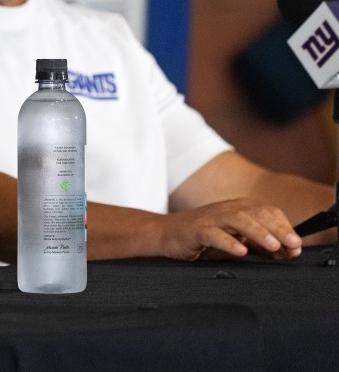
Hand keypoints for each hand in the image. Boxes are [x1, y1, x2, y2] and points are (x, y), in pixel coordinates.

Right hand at [161, 198, 303, 261]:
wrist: (165, 233)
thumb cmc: (201, 236)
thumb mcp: (234, 238)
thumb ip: (258, 244)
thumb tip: (286, 251)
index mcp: (238, 208)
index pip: (268, 211)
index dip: (285, 227)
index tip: (296, 245)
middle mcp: (227, 209)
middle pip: (257, 213)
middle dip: (278, 228)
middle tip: (293, 244)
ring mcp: (211, 218)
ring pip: (238, 219)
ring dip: (258, 232)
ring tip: (273, 246)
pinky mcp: (196, 230)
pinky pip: (214, 234)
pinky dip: (229, 242)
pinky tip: (241, 250)